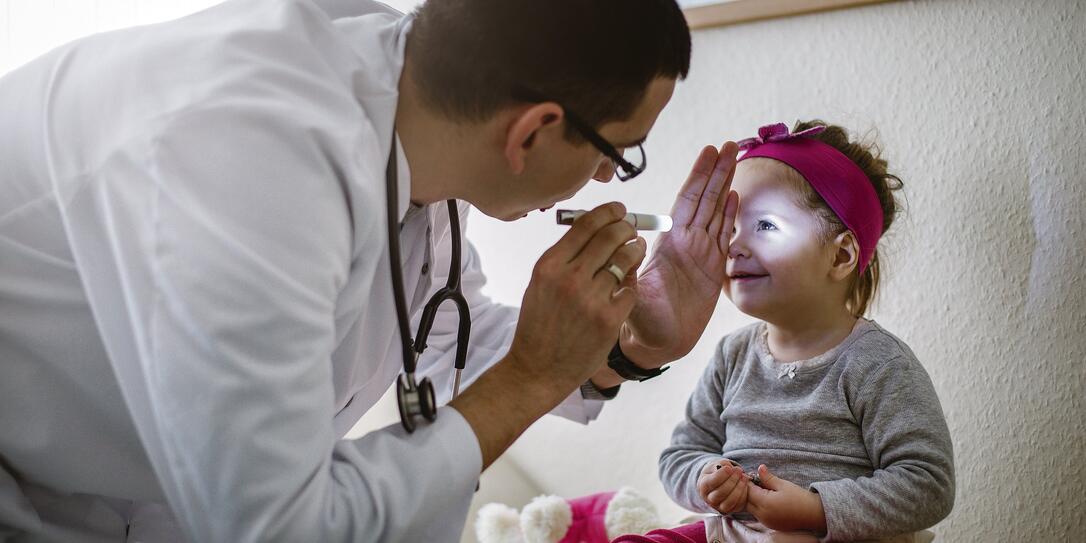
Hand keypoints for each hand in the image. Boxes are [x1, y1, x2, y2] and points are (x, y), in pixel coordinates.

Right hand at [508, 202, 646, 393]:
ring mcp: (591, 299)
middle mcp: (570, 278)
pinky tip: (626, 284)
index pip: (585, 225)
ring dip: (635, 250)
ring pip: (625, 260)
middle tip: (632, 228)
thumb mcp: (540, 285)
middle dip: (626, 227)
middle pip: (610, 236)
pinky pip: (630, 289)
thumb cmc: (539, 326)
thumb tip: (595, 230)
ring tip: (636, 249)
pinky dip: (630, 284)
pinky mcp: (609, 319)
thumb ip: (564, 258)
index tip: (619, 210)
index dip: (608, 212)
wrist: (537, 369)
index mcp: (549, 266)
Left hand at [620, 142, 739, 366]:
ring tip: (734, 159)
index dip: (698, 177)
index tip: (707, 152)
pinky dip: (729, 215)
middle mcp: (686, 242)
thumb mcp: (630, 294)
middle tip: (728, 145)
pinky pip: (724, 236)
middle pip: (705, 199)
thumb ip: (629, 272)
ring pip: (716, 211)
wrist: (658, 342)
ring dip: (725, 185)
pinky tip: (735, 196)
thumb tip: (629, 246)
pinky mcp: (714, 269)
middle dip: (716, 172)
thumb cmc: (641, 320)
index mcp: (668, 242)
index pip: (685, 201)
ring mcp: (702, 254)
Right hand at [697, 459, 749, 514]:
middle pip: (720, 493)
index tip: (729, 468)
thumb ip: (721, 464)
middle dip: (731, 481)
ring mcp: (718, 506)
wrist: (718, 482)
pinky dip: (743, 495)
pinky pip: (737, 505)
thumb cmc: (717, 471)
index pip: (711, 483)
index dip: (721, 475)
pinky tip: (745, 484)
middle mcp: (709, 499)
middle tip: (739, 470)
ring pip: (728, 502)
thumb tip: (727, 467)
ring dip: (738, 489)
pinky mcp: (729, 510)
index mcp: (703, 486)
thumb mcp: (716, 465)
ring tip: (744, 477)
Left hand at [746, 465, 826, 532]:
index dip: (747, 482)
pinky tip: (766, 499)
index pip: (747, 491)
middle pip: (746, 501)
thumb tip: (759, 468)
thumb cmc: (799, 498)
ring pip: (750, 509)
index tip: (750, 474)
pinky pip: (757, 515)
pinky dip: (758, 507)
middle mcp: (762, 514)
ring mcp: (765, 521)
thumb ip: (768, 478)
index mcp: (765, 503)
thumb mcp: (783, 484)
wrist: (813, 514)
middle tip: (755, 482)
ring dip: (752, 499)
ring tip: (762, 490)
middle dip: (747, 491)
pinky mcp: (770, 525)